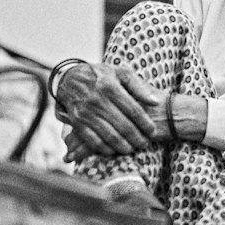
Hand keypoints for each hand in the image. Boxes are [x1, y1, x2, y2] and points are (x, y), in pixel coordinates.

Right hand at [55, 62, 169, 157]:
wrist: (69, 79)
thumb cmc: (101, 76)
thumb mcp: (120, 73)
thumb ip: (139, 87)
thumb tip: (155, 102)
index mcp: (110, 86)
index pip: (133, 109)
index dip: (145, 123)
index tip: (152, 131)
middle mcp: (98, 100)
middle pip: (123, 125)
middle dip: (137, 138)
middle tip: (145, 144)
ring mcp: (86, 113)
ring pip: (110, 136)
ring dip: (124, 146)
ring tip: (133, 149)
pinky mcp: (77, 123)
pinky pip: (94, 141)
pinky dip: (106, 149)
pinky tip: (115, 151)